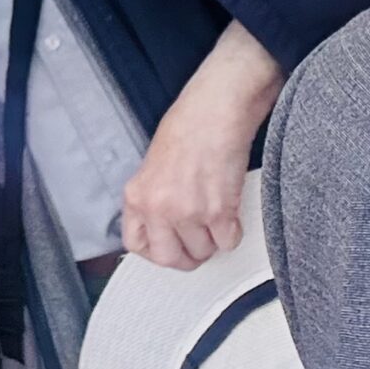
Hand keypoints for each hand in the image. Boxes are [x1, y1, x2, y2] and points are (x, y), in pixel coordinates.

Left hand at [122, 26, 282, 267]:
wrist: (215, 109)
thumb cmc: (187, 128)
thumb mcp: (152, 167)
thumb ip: (153, 201)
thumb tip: (163, 231)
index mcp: (137, 196)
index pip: (136, 246)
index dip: (156, 250)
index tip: (170, 245)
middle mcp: (158, 208)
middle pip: (170, 258)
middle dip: (188, 256)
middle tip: (199, 242)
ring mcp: (188, 212)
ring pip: (204, 252)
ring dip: (213, 240)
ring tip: (216, 214)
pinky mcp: (219, 211)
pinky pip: (228, 242)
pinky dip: (233, 232)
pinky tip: (231, 211)